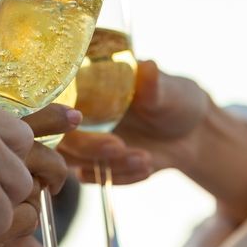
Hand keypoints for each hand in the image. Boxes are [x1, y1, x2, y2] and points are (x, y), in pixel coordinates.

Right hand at [58, 61, 246, 221]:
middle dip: (87, 147)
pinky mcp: (98, 166)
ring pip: (76, 162)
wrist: (193, 134)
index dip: (55, 111)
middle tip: (118, 146)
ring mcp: (86, 143)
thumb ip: (153, 85)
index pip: (53, 99)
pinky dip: (122, 177)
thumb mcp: (168, 90)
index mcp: (86, 86)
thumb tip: (148, 68)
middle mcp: (78, 116)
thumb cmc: (176, 100)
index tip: (76, 117)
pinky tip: (148, 166)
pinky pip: (98, 179)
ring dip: (110, 165)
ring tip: (146, 159)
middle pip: (59, 138)